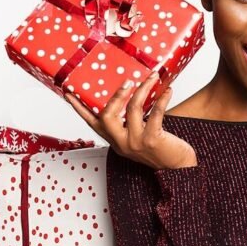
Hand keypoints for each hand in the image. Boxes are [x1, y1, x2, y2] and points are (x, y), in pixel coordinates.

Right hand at [64, 74, 197, 169]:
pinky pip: (156, 112)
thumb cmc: (160, 150)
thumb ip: (130, 123)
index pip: (92, 123)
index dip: (79, 108)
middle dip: (116, 95)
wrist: (178, 168)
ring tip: (153, 77)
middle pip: (107, 116)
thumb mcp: (138, 138)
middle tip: (128, 81)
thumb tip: (132, 93)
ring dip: (144, 89)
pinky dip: (162, 99)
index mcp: (116, 141)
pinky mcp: (153, 139)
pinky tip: (167, 91)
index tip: (68, 93)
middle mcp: (122, 143)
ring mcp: (136, 142)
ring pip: (133, 109)